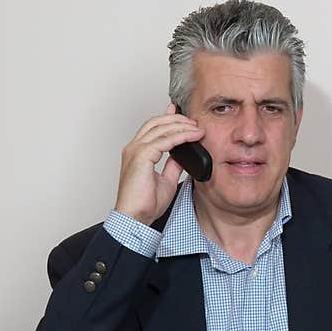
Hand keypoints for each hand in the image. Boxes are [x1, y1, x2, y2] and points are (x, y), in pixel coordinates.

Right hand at [114, 103, 205, 224]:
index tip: (180, 113)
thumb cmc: (146, 203)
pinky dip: (180, 136)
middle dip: (177, 119)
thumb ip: (173, 165)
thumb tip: (183, 156)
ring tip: (197, 127)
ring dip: (181, 126)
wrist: (135, 217)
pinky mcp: (141, 156)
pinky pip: (164, 140)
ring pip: (161, 128)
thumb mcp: (166, 180)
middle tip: (194, 120)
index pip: (152, 128)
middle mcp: (134, 148)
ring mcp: (136, 151)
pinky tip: (193, 136)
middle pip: (156, 123)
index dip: (167, 118)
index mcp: (137, 153)